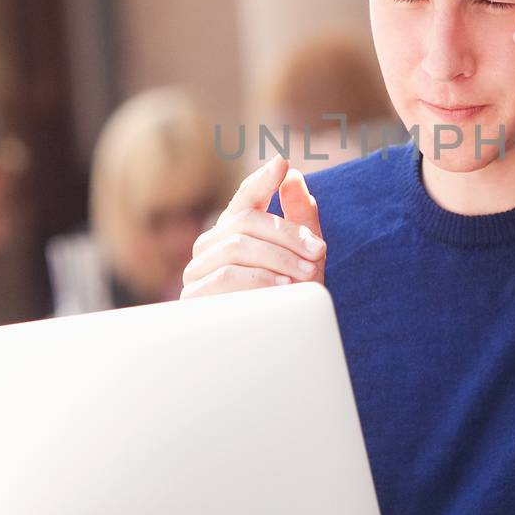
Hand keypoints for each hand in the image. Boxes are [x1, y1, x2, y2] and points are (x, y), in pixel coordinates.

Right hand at [180, 155, 325, 297]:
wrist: (273, 348)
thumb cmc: (288, 301)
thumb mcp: (303, 257)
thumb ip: (300, 217)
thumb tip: (295, 176)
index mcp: (233, 232)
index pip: (243, 198)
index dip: (261, 180)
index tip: (282, 165)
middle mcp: (209, 246)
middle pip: (245, 221)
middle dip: (288, 233)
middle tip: (319, 250)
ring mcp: (198, 271)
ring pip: (238, 246)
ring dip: (280, 258)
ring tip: (308, 274)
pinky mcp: (194, 298)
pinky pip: (228, 276)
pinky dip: (261, 279)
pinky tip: (285, 288)